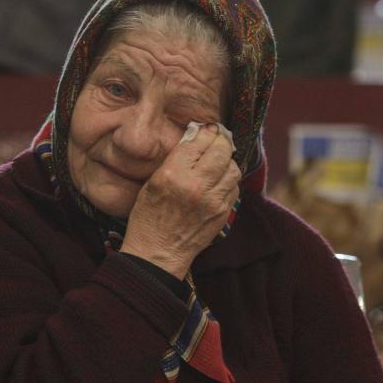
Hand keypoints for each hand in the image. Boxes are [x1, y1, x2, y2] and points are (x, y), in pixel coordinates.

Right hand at [120, 124, 241, 278]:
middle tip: (217, 139)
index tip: (207, 129)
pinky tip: (219, 180)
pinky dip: (229, 179)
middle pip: (221, 150)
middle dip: (220, 140)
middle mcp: (196, 186)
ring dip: (227, 160)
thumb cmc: (148, 217)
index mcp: (173, 175)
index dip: (205, 131)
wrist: (158, 253)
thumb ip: (175, 159)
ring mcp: (213, 201)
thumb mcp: (152, 183)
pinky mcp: (223, 212)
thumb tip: (195, 137)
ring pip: (233, 167)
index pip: (198, 142)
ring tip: (218, 160)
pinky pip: (235, 187)